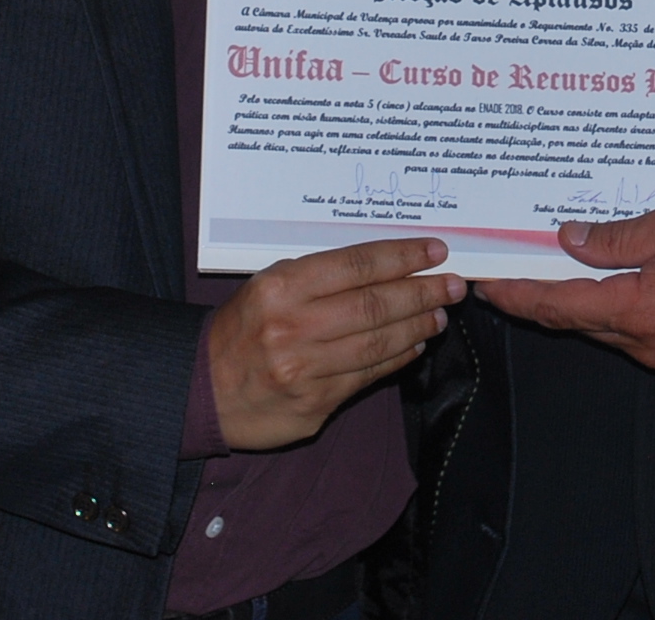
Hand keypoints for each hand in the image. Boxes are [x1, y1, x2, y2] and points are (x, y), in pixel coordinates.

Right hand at [208, 236, 465, 450]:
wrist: (202, 388)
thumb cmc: (241, 328)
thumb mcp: (268, 286)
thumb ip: (318, 275)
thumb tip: (384, 264)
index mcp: (281, 287)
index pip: (357, 265)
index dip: (403, 256)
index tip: (436, 250)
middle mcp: (293, 327)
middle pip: (375, 304)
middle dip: (422, 291)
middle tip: (452, 284)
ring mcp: (305, 370)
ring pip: (377, 342)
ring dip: (417, 326)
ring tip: (439, 314)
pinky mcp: (314, 405)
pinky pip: (367, 376)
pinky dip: (396, 357)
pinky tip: (414, 345)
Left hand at [474, 199, 654, 372]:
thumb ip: (624, 235)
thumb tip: (572, 240)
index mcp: (639, 309)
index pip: (555, 305)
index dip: (513, 293)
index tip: (482, 279)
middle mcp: (645, 342)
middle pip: (571, 320)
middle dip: (535, 294)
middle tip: (506, 264)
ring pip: (601, 325)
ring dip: (573, 299)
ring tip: (550, 261)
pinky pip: (632, 330)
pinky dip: (608, 305)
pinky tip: (608, 277)